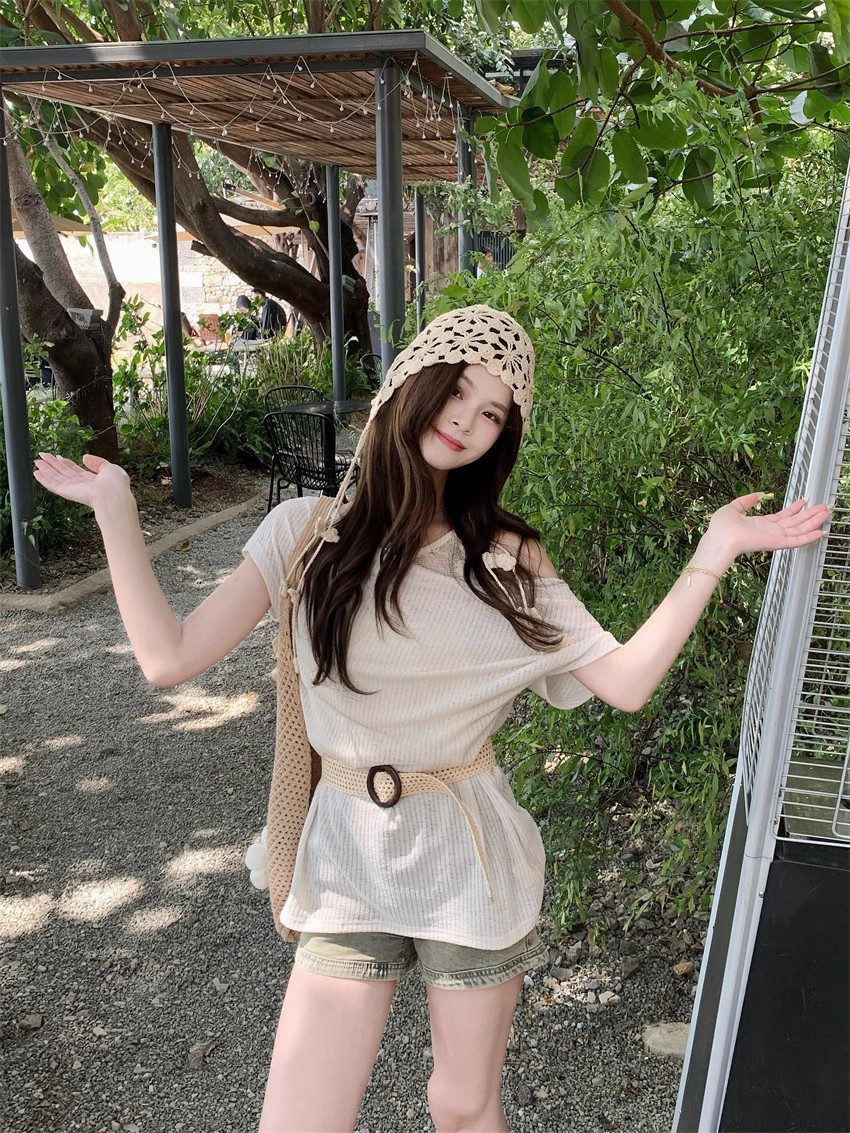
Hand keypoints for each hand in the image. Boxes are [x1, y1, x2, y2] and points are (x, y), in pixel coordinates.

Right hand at [32, 453, 132, 513]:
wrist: (113, 497)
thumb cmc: (116, 485)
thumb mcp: (110, 468)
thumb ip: (97, 462)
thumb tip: (85, 457)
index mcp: (93, 480)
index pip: (76, 470)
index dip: (66, 463)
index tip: (58, 457)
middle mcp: (82, 485)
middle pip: (64, 473)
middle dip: (53, 464)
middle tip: (43, 456)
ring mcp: (73, 489)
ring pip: (56, 477)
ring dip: (46, 469)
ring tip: (37, 461)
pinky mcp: (66, 492)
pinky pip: (52, 484)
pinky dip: (44, 478)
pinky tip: (37, 473)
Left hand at [705, 491, 830, 561]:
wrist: (720, 539)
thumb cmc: (721, 528)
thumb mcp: (732, 508)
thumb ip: (745, 502)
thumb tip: (756, 495)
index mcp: (760, 524)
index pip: (782, 516)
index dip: (794, 508)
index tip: (804, 501)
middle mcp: (769, 531)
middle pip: (795, 522)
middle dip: (809, 514)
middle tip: (823, 506)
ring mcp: (775, 537)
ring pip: (800, 529)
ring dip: (814, 521)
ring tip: (826, 513)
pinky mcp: (777, 543)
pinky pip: (797, 540)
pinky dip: (809, 537)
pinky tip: (820, 532)